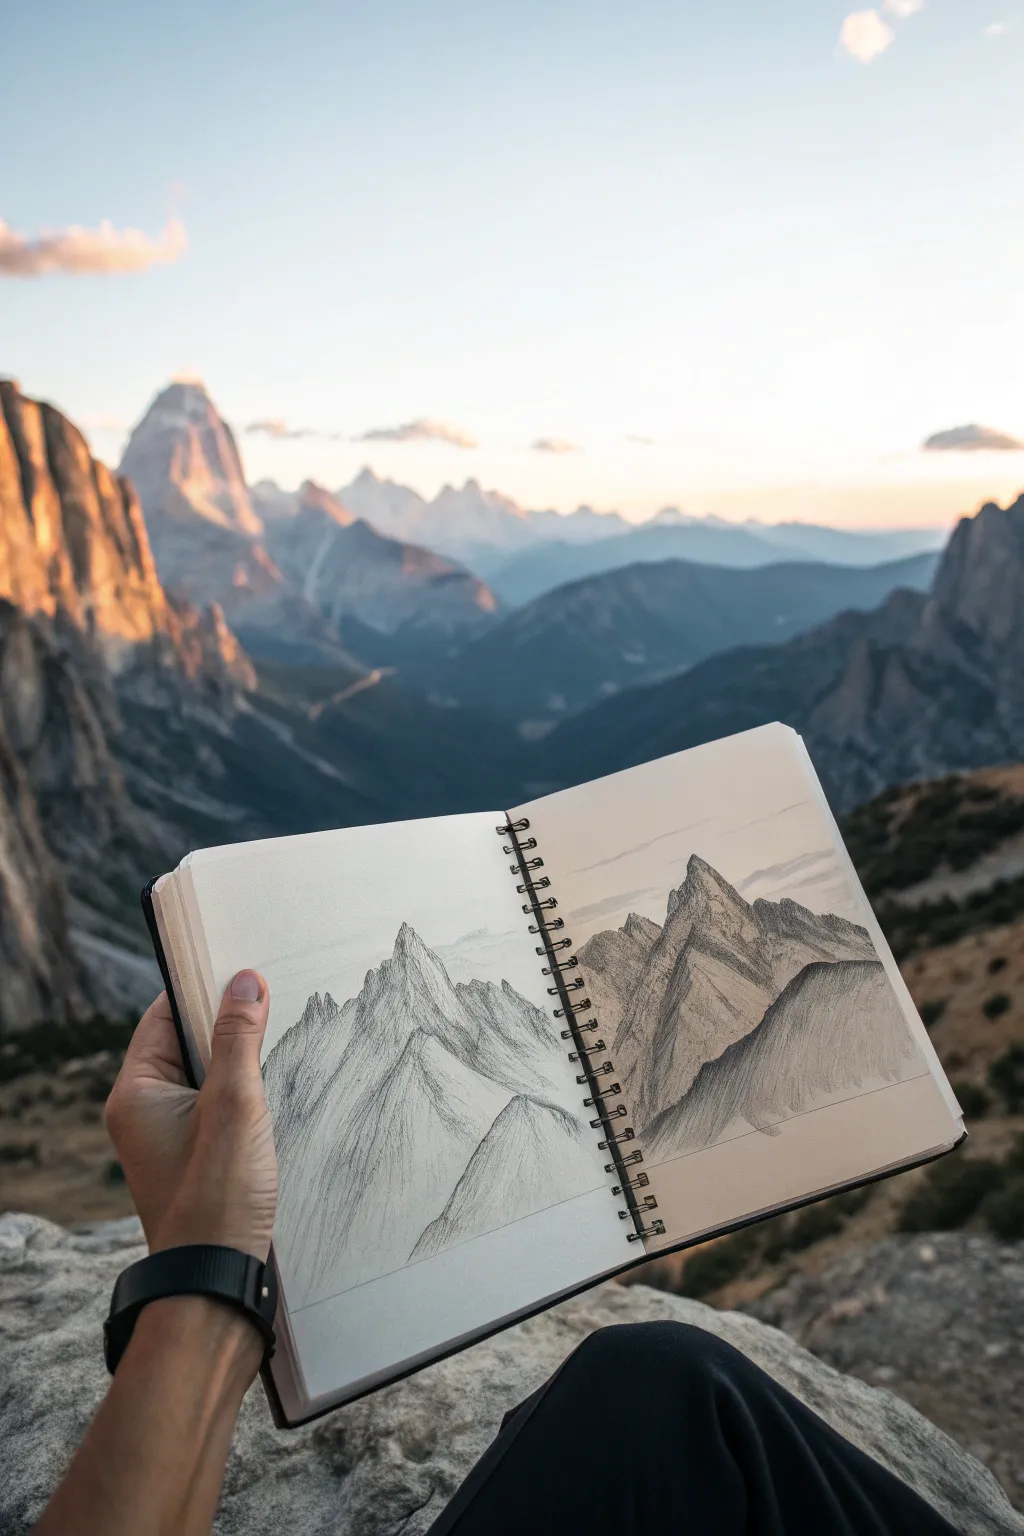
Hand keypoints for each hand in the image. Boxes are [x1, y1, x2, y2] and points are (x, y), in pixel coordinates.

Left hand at [105, 972, 278, 1260]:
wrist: (218, 1282)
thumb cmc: (218, 1198)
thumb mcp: (235, 1104)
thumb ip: (239, 1038)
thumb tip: (245, 981)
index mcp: (135, 1092)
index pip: (163, 1015)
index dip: (202, 988)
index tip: (244, 970)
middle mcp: (142, 1111)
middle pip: (184, 1043)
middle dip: (228, 1023)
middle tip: (273, 1001)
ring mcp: (166, 1136)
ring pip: (204, 1075)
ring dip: (239, 1060)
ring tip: (278, 1041)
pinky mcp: (192, 1157)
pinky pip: (214, 1106)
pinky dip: (242, 1093)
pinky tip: (274, 1091)